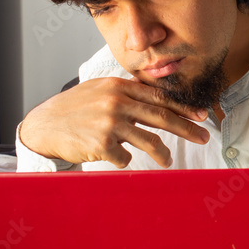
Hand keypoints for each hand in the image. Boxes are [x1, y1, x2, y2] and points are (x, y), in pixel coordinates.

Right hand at [18, 77, 209, 167]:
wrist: (45, 125)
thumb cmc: (75, 108)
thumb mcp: (101, 90)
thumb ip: (127, 92)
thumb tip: (158, 98)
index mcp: (120, 87)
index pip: (160, 97)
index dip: (184, 107)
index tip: (202, 115)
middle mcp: (117, 102)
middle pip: (162, 117)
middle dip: (187, 129)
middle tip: (204, 137)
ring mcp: (110, 123)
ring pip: (150, 142)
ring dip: (163, 154)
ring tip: (168, 161)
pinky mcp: (102, 144)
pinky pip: (125, 158)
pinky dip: (125, 161)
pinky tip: (117, 158)